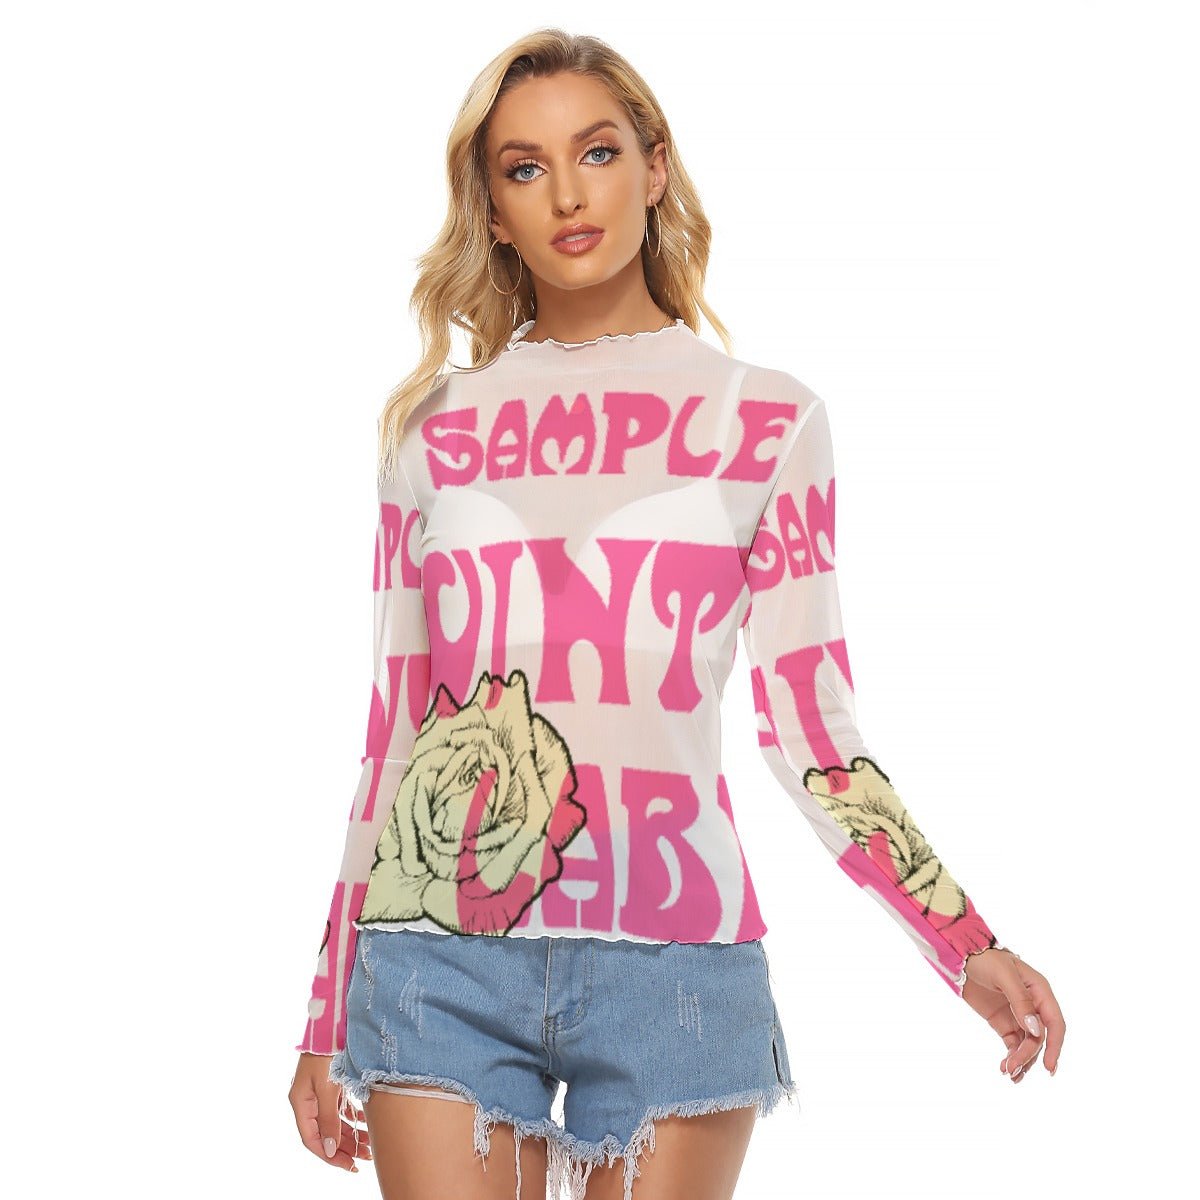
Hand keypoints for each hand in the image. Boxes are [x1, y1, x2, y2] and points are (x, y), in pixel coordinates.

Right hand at [289, 1052, 371, 1171]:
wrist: (333, 1022)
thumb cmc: (326, 1051)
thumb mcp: (326, 1086)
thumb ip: (328, 1118)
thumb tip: (329, 1148)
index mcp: (301, 1102)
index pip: (312, 1139)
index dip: (329, 1155)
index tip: (348, 1165)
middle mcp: (309, 1100)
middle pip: (325, 1133)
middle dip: (344, 1148)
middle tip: (365, 1158)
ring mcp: (321, 1092)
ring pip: (335, 1122)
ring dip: (352, 1135)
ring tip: (370, 1146)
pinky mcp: (332, 1084)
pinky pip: (342, 1109)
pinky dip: (354, 1118)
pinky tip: (367, 1124)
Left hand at [960, 947, 1064, 1082]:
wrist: (961, 956)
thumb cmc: (986, 959)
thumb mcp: (1004, 975)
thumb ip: (1021, 1001)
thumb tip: (1036, 1030)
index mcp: (1040, 992)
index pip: (1055, 1023)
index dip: (1055, 1046)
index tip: (1048, 1068)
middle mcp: (1034, 1006)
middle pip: (1039, 1038)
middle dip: (1028, 1055)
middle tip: (1012, 1069)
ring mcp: (1019, 1016)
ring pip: (1028, 1045)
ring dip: (1021, 1060)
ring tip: (1009, 1073)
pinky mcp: (1004, 1023)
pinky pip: (1013, 1044)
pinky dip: (1011, 1056)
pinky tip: (1004, 1067)